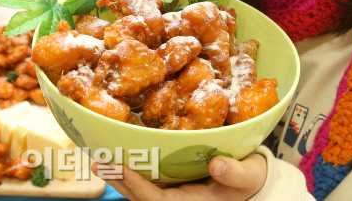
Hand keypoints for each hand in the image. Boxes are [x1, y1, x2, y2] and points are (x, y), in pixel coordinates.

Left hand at [91, 153, 266, 200]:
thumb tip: (218, 167)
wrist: (253, 183)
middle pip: (139, 197)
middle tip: (98, 162)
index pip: (156, 199)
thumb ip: (235, 174)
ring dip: (119, 176)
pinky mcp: (171, 183)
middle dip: (118, 181)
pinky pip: (147, 180)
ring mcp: (172, 193)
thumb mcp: (248, 177)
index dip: (136, 185)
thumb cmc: (250, 181)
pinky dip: (131, 169)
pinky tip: (118, 155)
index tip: (119, 168)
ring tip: (100, 159)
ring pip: (139, 189)